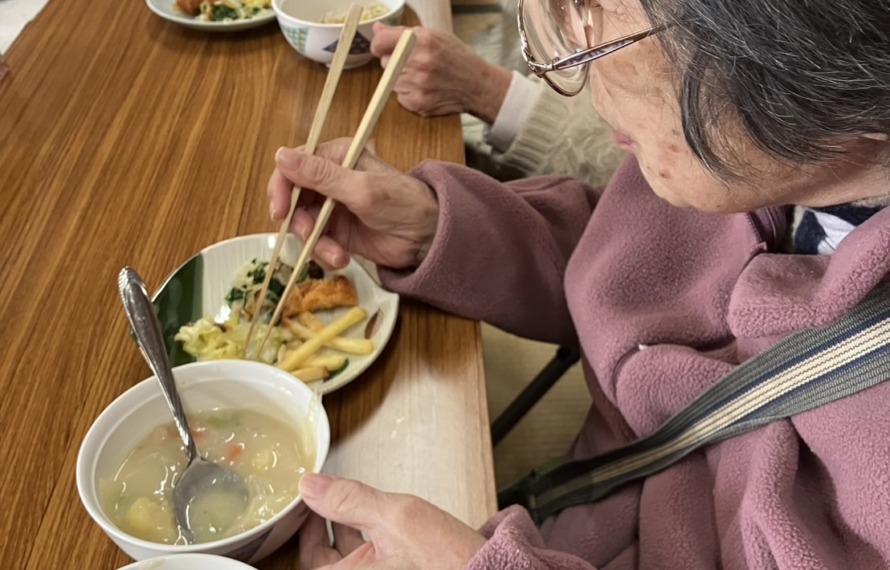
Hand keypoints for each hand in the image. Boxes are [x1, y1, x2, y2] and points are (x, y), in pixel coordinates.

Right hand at [266, 141, 438, 269]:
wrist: (427, 238)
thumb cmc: (403, 204)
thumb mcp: (361, 188)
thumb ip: (321, 175)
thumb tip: (281, 155)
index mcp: (335, 158)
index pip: (292, 166)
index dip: (280, 188)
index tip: (280, 212)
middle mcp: (329, 180)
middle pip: (292, 200)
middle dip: (300, 223)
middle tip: (312, 237)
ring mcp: (331, 208)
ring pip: (301, 226)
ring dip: (315, 244)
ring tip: (337, 254)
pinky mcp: (336, 232)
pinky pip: (315, 243)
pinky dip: (324, 254)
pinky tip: (342, 258)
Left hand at [298, 474, 486, 569]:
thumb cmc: (448, 561)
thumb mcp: (395, 518)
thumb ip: (350, 500)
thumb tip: (312, 486)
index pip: (309, 555)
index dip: (308, 522)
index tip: (312, 498)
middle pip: (327, 559)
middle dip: (329, 524)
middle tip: (330, 497)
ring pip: (350, 559)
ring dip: (349, 531)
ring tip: (355, 504)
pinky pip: (372, 563)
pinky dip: (370, 542)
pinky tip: (379, 523)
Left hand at [370, 23, 512, 123]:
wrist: (477, 85)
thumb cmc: (456, 58)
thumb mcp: (433, 35)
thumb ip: (402, 32)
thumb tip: (376, 29)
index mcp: (421, 41)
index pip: (380, 43)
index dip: (380, 45)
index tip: (384, 47)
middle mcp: (419, 63)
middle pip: (386, 63)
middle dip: (396, 62)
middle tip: (417, 63)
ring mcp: (418, 85)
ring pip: (391, 82)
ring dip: (402, 79)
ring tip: (424, 76)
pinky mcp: (418, 103)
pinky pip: (400, 98)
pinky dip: (409, 94)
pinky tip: (426, 89)